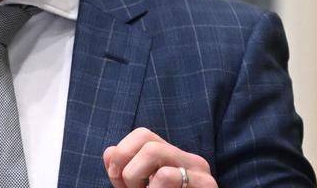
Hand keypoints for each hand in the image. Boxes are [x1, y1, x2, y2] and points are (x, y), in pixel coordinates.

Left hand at [103, 127, 217, 187]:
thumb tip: (109, 152)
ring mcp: (200, 174)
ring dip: (136, 177)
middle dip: (128, 167)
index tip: (118, 181)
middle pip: (147, 140)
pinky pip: (167, 175)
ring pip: (154, 151)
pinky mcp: (207, 187)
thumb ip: (124, 175)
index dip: (122, 153)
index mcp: (175, 159)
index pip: (142, 135)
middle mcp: (190, 160)